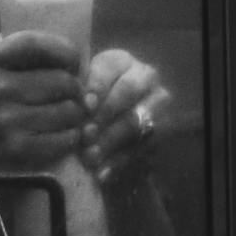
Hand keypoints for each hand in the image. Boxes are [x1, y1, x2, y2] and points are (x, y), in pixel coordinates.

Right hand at [0, 30, 84, 173]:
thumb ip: (12, 47)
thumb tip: (56, 30)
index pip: (35, 44)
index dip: (64, 49)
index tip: (74, 60)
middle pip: (61, 80)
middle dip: (76, 87)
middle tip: (76, 92)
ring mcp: (6, 121)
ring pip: (67, 110)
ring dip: (77, 112)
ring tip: (72, 112)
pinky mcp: (17, 149)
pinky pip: (63, 138)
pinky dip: (71, 136)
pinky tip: (66, 133)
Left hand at [80, 49, 168, 180]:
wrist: (113, 131)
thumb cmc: (89, 107)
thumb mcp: (83, 94)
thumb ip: (79, 93)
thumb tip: (75, 105)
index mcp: (122, 61)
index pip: (110, 67)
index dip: (97, 86)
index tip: (84, 106)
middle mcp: (145, 77)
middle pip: (127, 91)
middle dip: (105, 114)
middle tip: (85, 134)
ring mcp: (158, 104)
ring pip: (136, 121)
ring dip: (111, 140)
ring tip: (89, 157)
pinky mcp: (161, 133)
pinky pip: (141, 147)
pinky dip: (118, 161)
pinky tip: (101, 173)